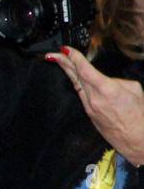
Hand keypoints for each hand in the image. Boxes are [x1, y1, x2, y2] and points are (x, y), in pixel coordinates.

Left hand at [46, 47, 143, 165]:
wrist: (137, 139)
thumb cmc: (140, 115)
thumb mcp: (135, 90)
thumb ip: (117, 82)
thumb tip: (106, 80)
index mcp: (107, 90)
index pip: (85, 70)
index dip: (74, 58)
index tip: (66, 49)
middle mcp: (94, 99)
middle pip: (75, 76)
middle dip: (64, 62)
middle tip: (53, 53)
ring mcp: (90, 107)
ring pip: (76, 84)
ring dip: (68, 71)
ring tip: (59, 60)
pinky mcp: (89, 114)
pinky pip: (81, 94)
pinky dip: (76, 82)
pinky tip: (73, 76)